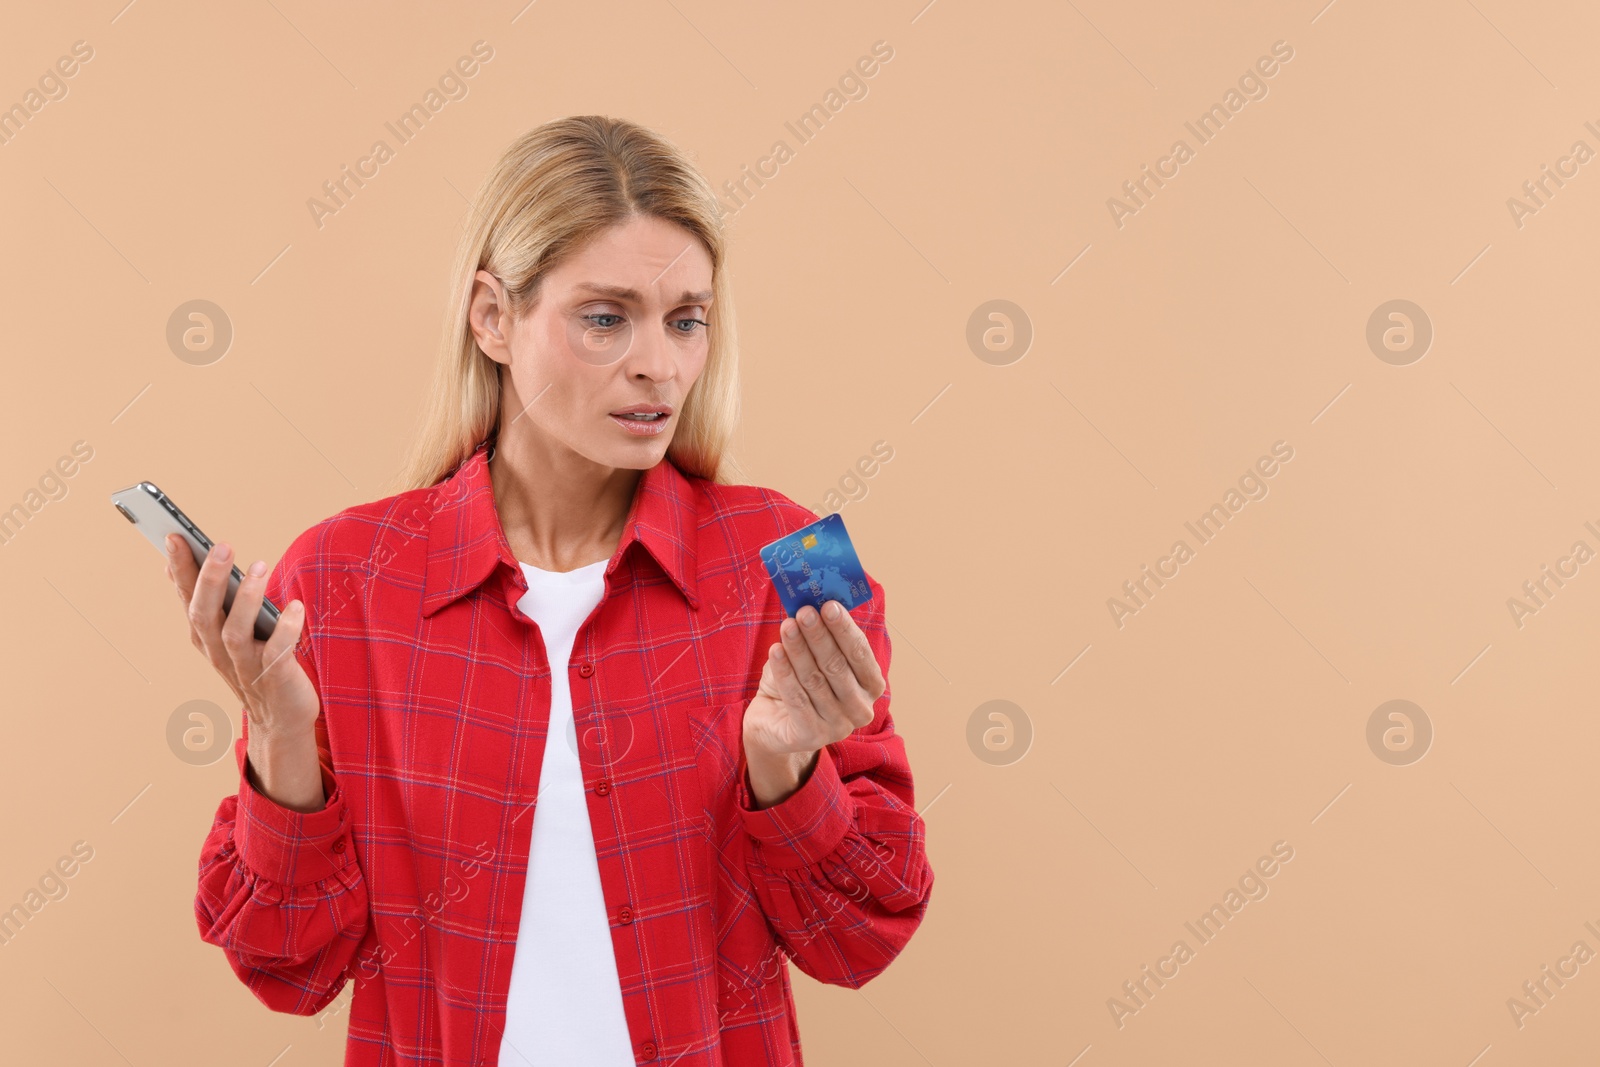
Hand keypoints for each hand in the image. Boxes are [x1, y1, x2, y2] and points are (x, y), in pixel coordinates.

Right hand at [165, 534, 318, 739]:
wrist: (280, 718)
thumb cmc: (253, 665)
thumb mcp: (222, 633)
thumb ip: (205, 602)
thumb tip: (174, 566)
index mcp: (204, 637)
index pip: (187, 598)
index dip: (179, 569)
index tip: (174, 536)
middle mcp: (219, 651)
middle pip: (205, 614)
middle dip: (209, 578)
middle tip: (222, 544)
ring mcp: (246, 666)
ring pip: (235, 632)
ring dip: (246, 598)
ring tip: (259, 566)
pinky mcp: (275, 677)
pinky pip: (278, 652)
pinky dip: (286, 629)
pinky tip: (296, 607)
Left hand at [743, 600, 884, 764]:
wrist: (774, 722)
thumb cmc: (801, 683)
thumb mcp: (816, 657)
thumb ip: (823, 635)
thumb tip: (815, 602)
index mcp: (871, 685)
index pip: (860, 652)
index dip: (844, 629)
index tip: (828, 605)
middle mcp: (861, 708)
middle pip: (837, 666)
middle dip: (819, 636)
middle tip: (804, 612)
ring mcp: (838, 726)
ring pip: (815, 680)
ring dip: (799, 649)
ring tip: (786, 626)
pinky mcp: (812, 736)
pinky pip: (797, 699)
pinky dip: (784, 672)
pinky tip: (775, 651)